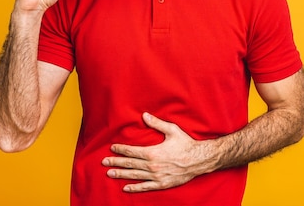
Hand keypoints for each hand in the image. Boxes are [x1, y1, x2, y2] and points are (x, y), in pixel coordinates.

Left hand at [102, 112, 216, 192]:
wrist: (199, 160)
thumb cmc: (186, 144)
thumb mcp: (172, 130)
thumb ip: (156, 123)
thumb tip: (144, 115)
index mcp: (153, 152)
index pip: (132, 151)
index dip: (121, 149)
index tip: (112, 148)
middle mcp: (152, 165)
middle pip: (130, 164)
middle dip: (116, 162)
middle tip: (104, 162)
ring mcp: (156, 176)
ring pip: (135, 175)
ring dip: (121, 174)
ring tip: (110, 173)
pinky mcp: (162, 184)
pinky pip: (145, 187)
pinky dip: (135, 188)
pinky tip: (126, 188)